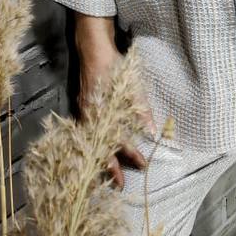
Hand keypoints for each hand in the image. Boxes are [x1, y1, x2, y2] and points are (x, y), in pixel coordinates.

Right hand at [74, 14, 156, 189]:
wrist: (92, 49)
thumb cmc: (114, 67)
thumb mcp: (132, 87)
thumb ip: (141, 110)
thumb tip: (151, 132)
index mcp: (104, 114)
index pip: (119, 140)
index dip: (131, 154)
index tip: (143, 165)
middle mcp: (91, 118)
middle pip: (101, 149)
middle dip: (111, 168)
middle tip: (120, 186)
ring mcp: (85, 113)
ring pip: (92, 143)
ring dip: (101, 159)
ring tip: (108, 175)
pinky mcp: (83, 108)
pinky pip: (86, 134)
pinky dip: (94, 146)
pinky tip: (98, 151)